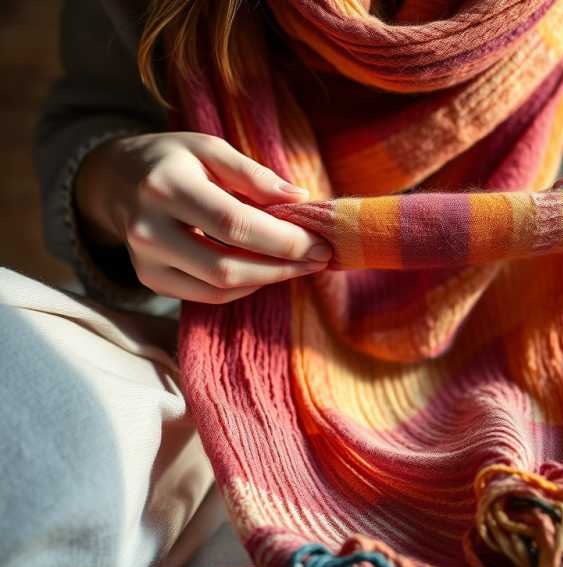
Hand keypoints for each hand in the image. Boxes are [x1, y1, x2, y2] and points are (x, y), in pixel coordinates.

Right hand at [74, 132, 331, 302]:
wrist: (116, 180)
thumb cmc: (173, 161)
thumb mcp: (209, 149)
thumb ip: (253, 175)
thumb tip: (300, 198)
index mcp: (166, 185)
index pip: (234, 224)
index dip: (283, 241)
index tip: (321, 243)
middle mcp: (149, 228)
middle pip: (227, 266)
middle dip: (282, 267)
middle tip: (319, 259)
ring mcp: (146, 260)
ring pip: (219, 288)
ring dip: (267, 280)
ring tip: (298, 264)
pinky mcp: (150, 280)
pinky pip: (207, 296)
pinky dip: (243, 287)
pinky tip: (264, 270)